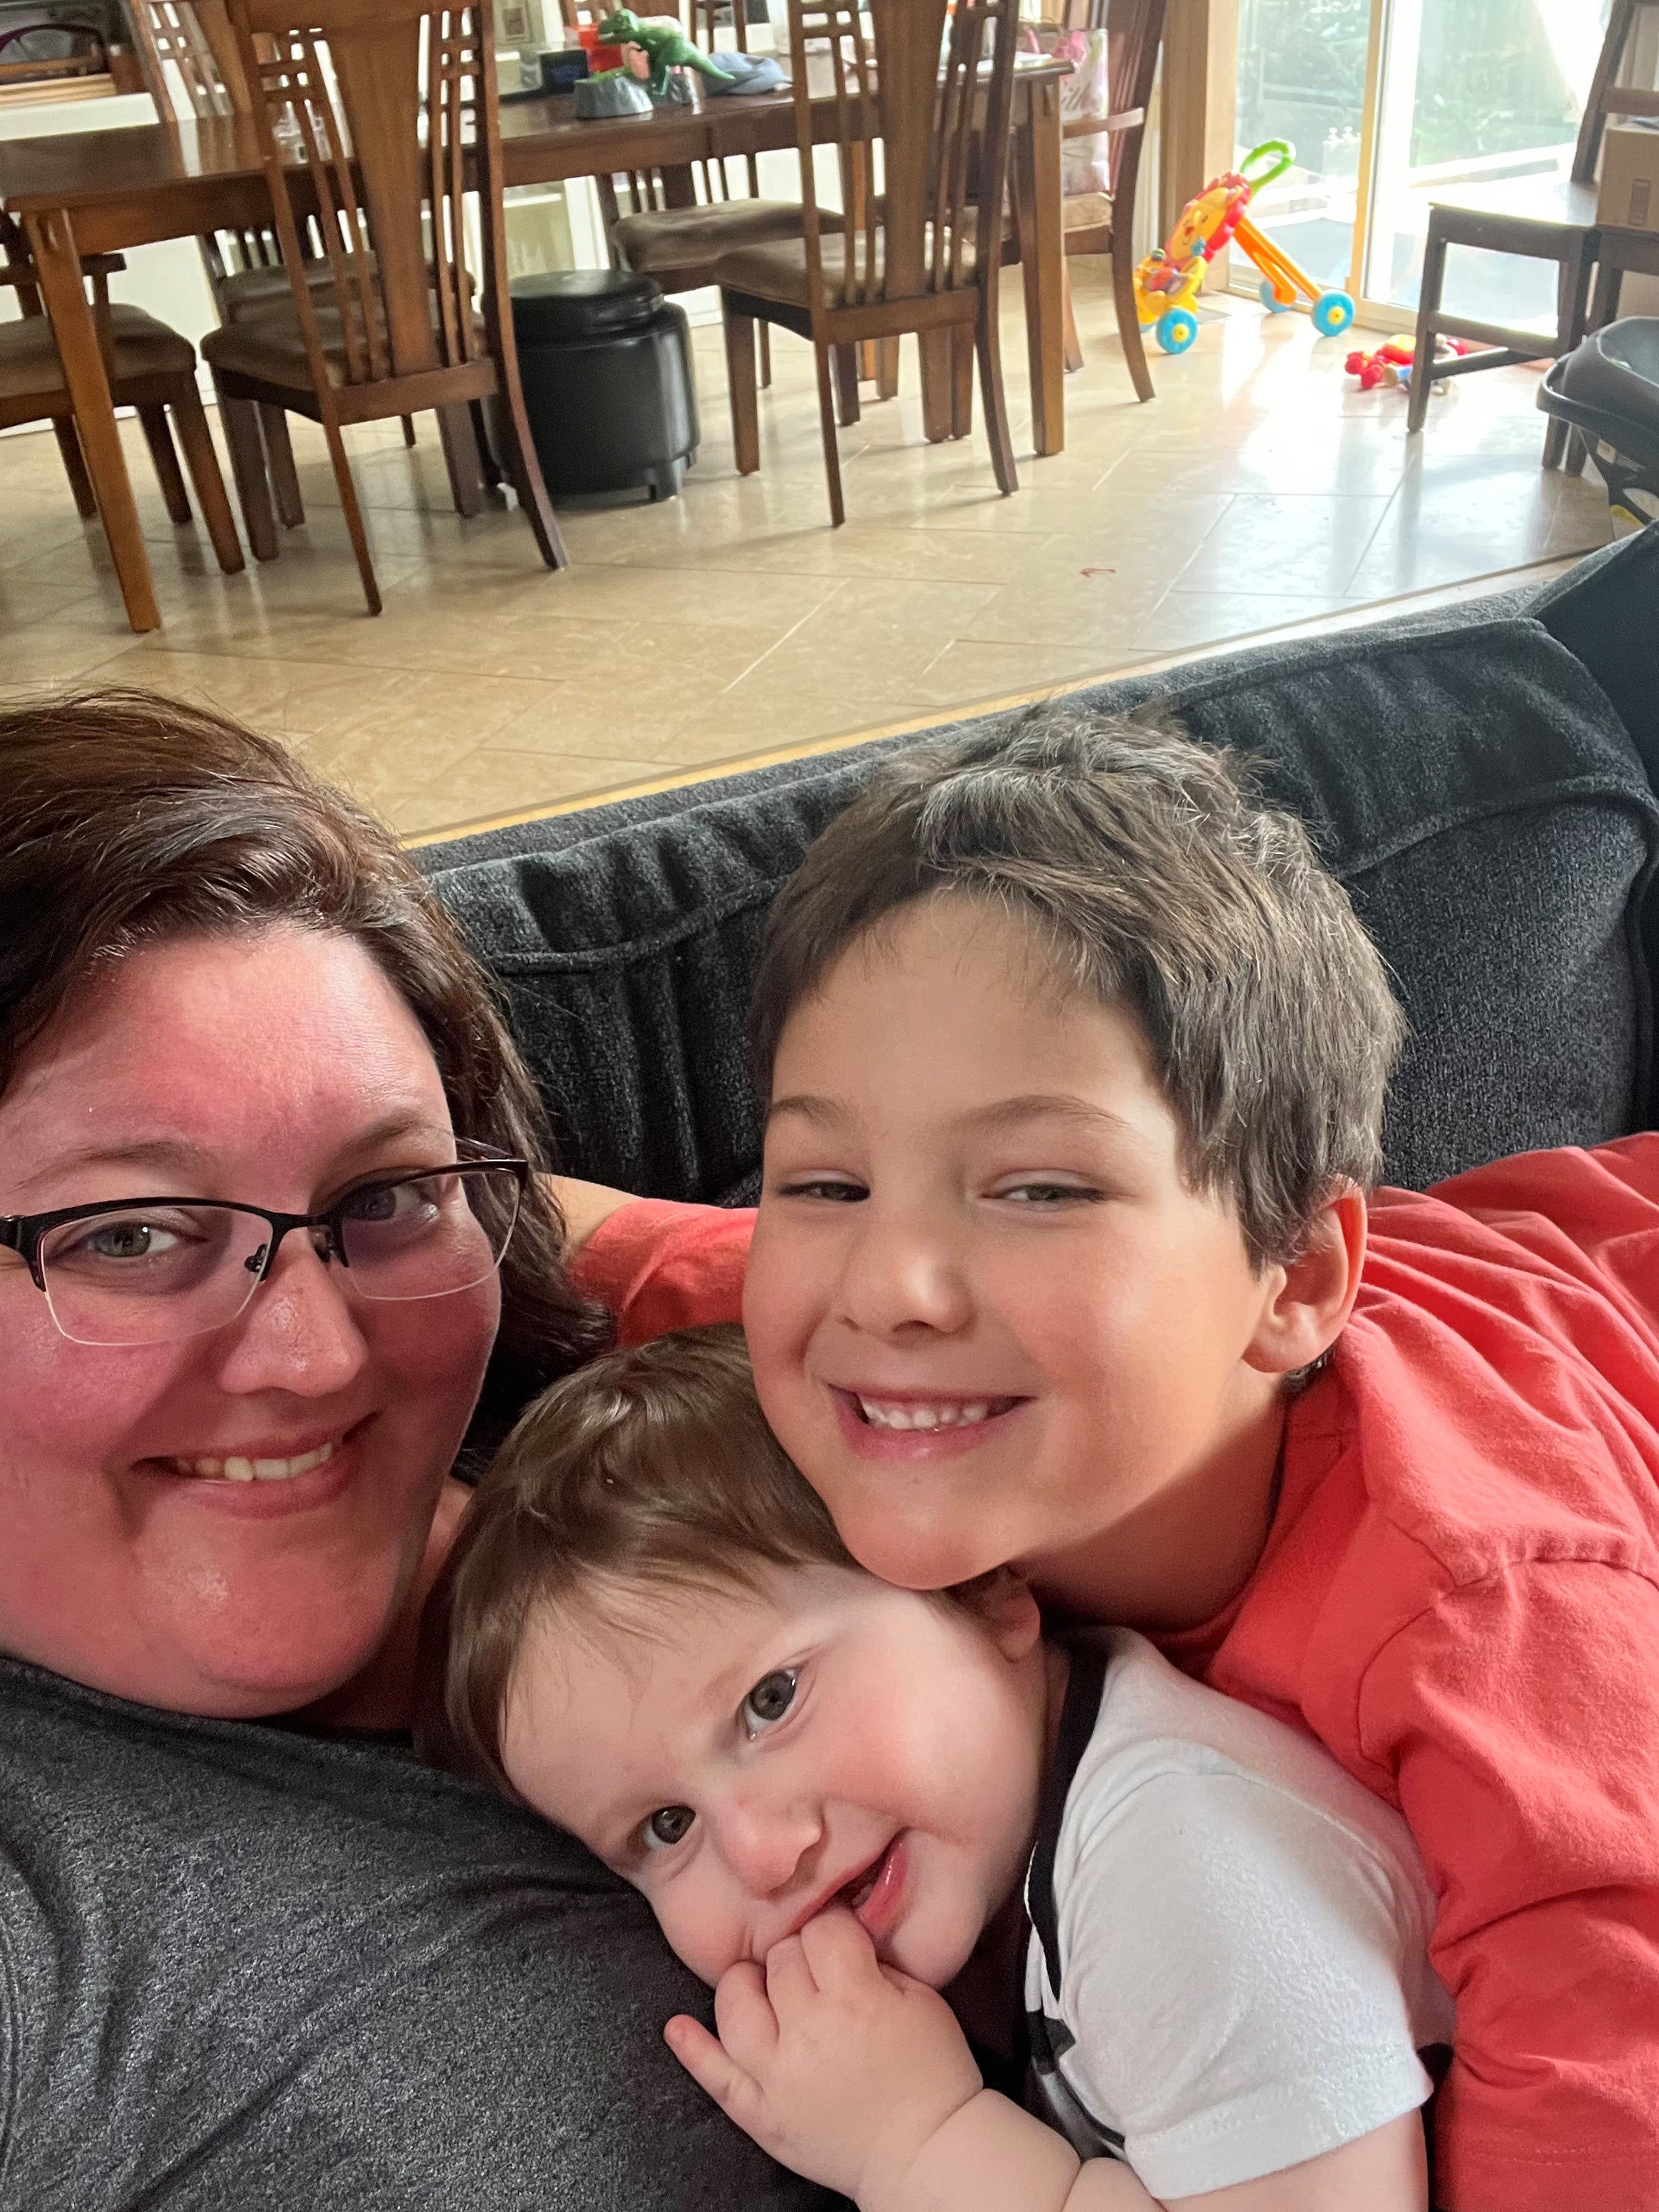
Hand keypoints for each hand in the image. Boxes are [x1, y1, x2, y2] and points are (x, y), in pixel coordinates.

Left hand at [665, 1906, 983, 2206]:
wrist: (925, 2152)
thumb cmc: (933, 2072)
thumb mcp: (921, 1998)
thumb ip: (875, 1960)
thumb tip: (837, 1932)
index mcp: (855, 1998)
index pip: (821, 1929)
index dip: (832, 1927)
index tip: (839, 1937)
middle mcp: (808, 2033)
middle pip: (779, 1960)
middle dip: (798, 1956)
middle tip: (817, 1971)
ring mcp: (778, 2076)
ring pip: (736, 2005)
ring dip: (747, 1986)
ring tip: (764, 1987)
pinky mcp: (761, 2114)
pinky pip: (716, 2077)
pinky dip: (693, 2050)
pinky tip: (676, 2027)